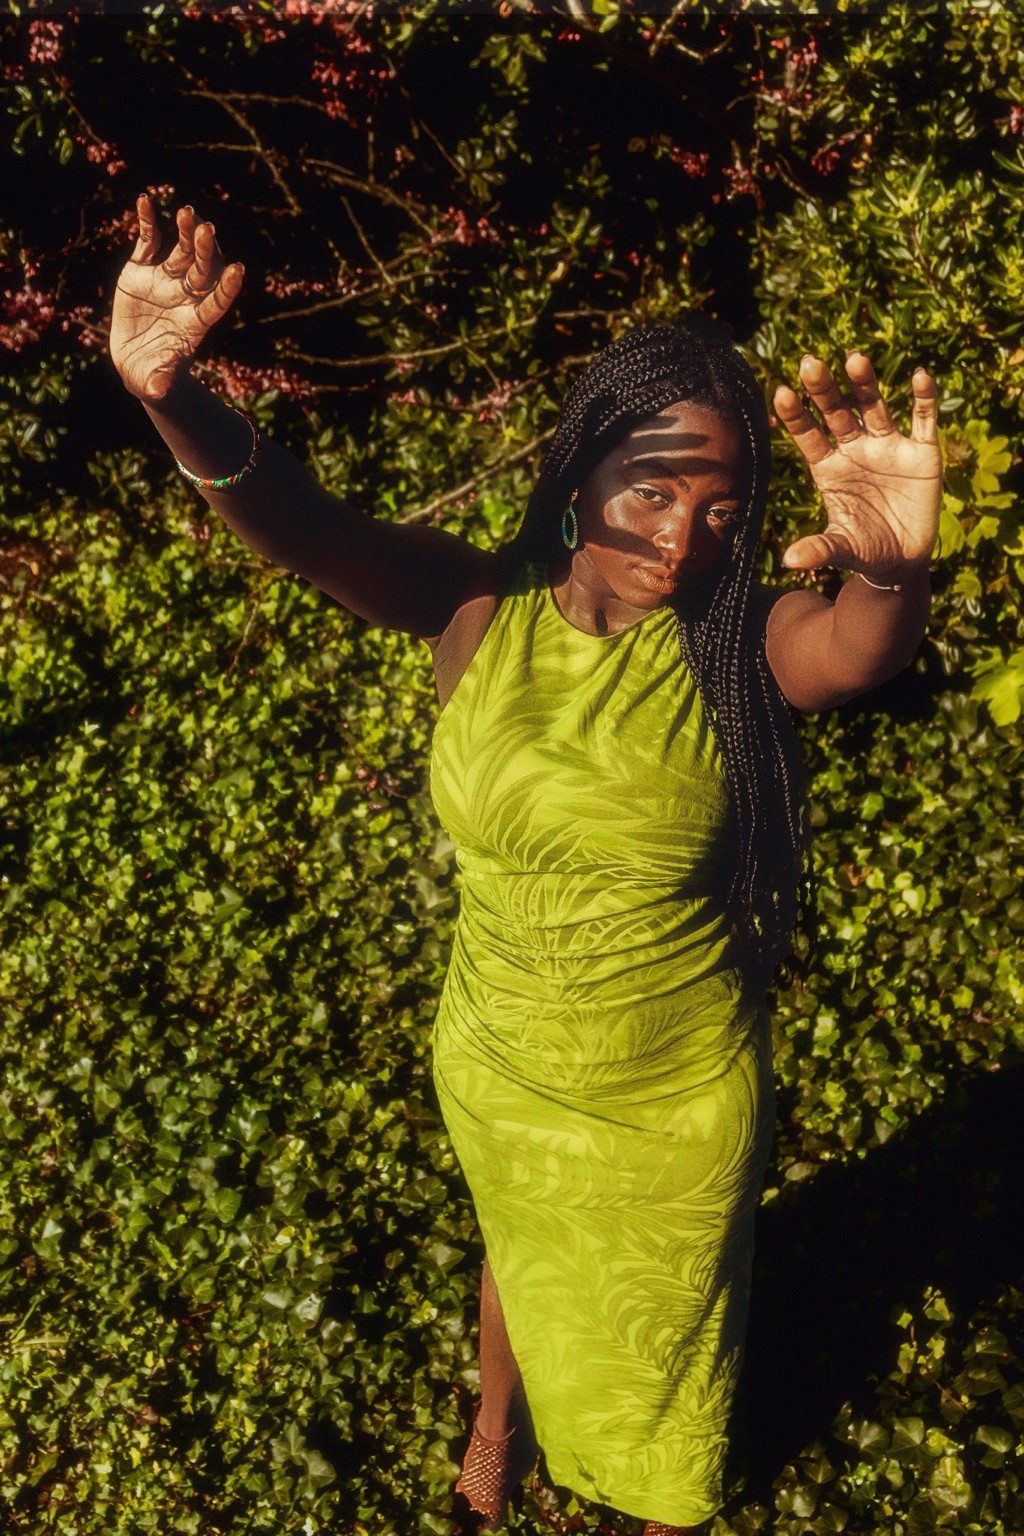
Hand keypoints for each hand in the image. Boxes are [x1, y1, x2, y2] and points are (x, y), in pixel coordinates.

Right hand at [110, 195, 243, 400]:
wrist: (135, 362)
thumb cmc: (154, 376)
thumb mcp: (156, 382)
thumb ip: (161, 382)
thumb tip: (160, 392)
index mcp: (196, 322)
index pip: (218, 301)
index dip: (228, 287)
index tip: (239, 269)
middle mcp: (186, 296)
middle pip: (202, 270)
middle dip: (204, 251)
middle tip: (206, 230)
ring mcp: (165, 280)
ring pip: (180, 251)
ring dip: (185, 231)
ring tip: (187, 212)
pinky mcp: (141, 270)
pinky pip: (148, 241)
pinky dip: (148, 221)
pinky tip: (146, 200)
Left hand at [773, 352, 941, 579]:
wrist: (904, 559)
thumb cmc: (865, 549)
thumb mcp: (842, 550)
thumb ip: (819, 549)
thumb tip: (789, 562)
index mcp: (830, 468)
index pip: (808, 435)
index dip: (795, 416)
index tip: (781, 392)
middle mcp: (856, 449)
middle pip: (837, 412)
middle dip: (824, 390)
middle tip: (810, 364)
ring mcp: (888, 447)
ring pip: (875, 407)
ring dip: (865, 384)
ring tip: (854, 359)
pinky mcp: (922, 452)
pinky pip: (923, 420)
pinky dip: (924, 399)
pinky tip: (920, 377)